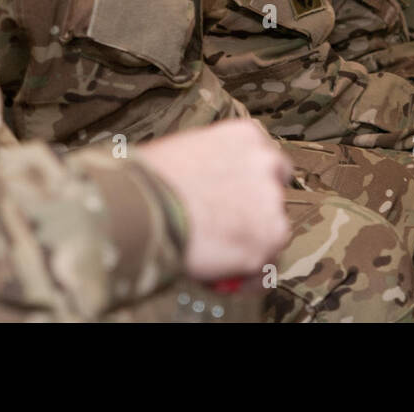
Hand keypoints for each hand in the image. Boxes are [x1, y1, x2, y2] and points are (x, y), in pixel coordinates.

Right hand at [137, 119, 291, 281]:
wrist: (139, 205)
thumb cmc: (147, 179)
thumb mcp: (184, 152)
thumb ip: (211, 165)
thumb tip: (208, 188)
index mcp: (245, 136)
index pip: (267, 160)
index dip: (252, 183)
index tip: (237, 197)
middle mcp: (266, 163)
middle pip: (273, 194)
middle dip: (255, 212)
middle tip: (228, 228)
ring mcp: (270, 201)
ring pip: (274, 228)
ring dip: (253, 242)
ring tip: (222, 257)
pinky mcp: (268, 237)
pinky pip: (268, 263)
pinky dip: (251, 273)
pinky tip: (229, 276)